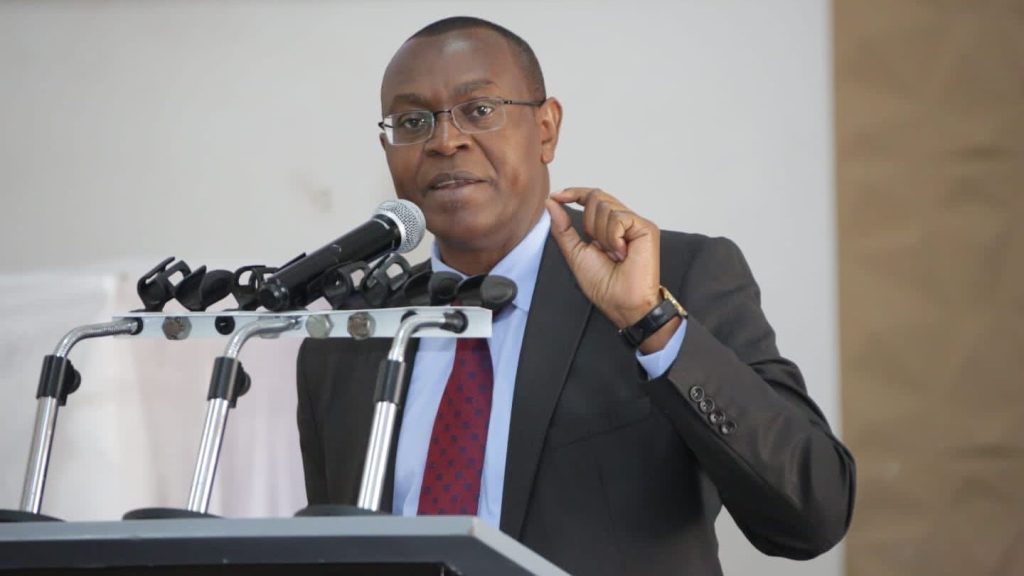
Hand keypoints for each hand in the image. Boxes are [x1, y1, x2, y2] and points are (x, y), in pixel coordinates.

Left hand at [546, 188, 676, 351]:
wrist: (622, 302)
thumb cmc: (604, 286)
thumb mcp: (574, 253)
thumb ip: (562, 228)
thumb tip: (551, 203)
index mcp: (606, 227)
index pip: (591, 198)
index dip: (574, 193)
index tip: (557, 196)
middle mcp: (621, 222)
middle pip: (596, 197)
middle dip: (589, 224)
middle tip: (602, 250)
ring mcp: (634, 224)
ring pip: (605, 206)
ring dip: (602, 235)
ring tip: (614, 255)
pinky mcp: (646, 227)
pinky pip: (619, 217)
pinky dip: (613, 237)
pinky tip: (622, 253)